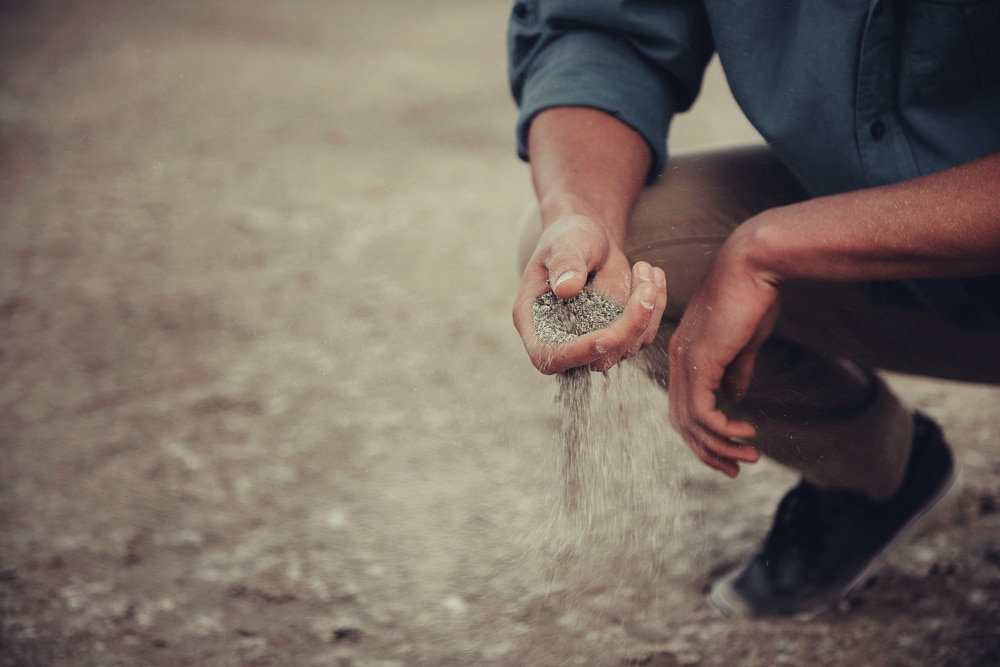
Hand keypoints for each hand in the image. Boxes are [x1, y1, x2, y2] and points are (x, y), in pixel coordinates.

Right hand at [513, 214, 666, 373]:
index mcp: (534, 321)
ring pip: (627, 348)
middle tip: (646, 288)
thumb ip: (564, 263)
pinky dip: (655, 307)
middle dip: (628, 328)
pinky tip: (653, 275)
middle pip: (596, 358)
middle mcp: (562, 338)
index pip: (548, 356)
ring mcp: (593, 339)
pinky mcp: (619, 334)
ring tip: (645, 268)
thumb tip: (567, 288)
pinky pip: (644, 335)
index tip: (607, 336)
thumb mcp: (564, 243)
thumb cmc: (569, 237)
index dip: (576, 354)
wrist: (589, 238)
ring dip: (647, 312)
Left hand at [667, 227, 781, 476]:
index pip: (684, 405)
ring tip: (748, 457)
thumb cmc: (754, 295)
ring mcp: (685, 360)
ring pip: (691, 421)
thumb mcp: (744, 341)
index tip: (729, 451)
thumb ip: (735, 370)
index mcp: (685, 353)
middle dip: (707, 450)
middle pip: (681, 420)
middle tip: (734, 469)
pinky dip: (722, 429)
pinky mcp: (700, 361)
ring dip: (720, 445)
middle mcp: (678, 359)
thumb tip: (733, 398)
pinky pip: (703, 411)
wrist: (756, 264)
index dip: (703, 433)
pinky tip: (746, 433)